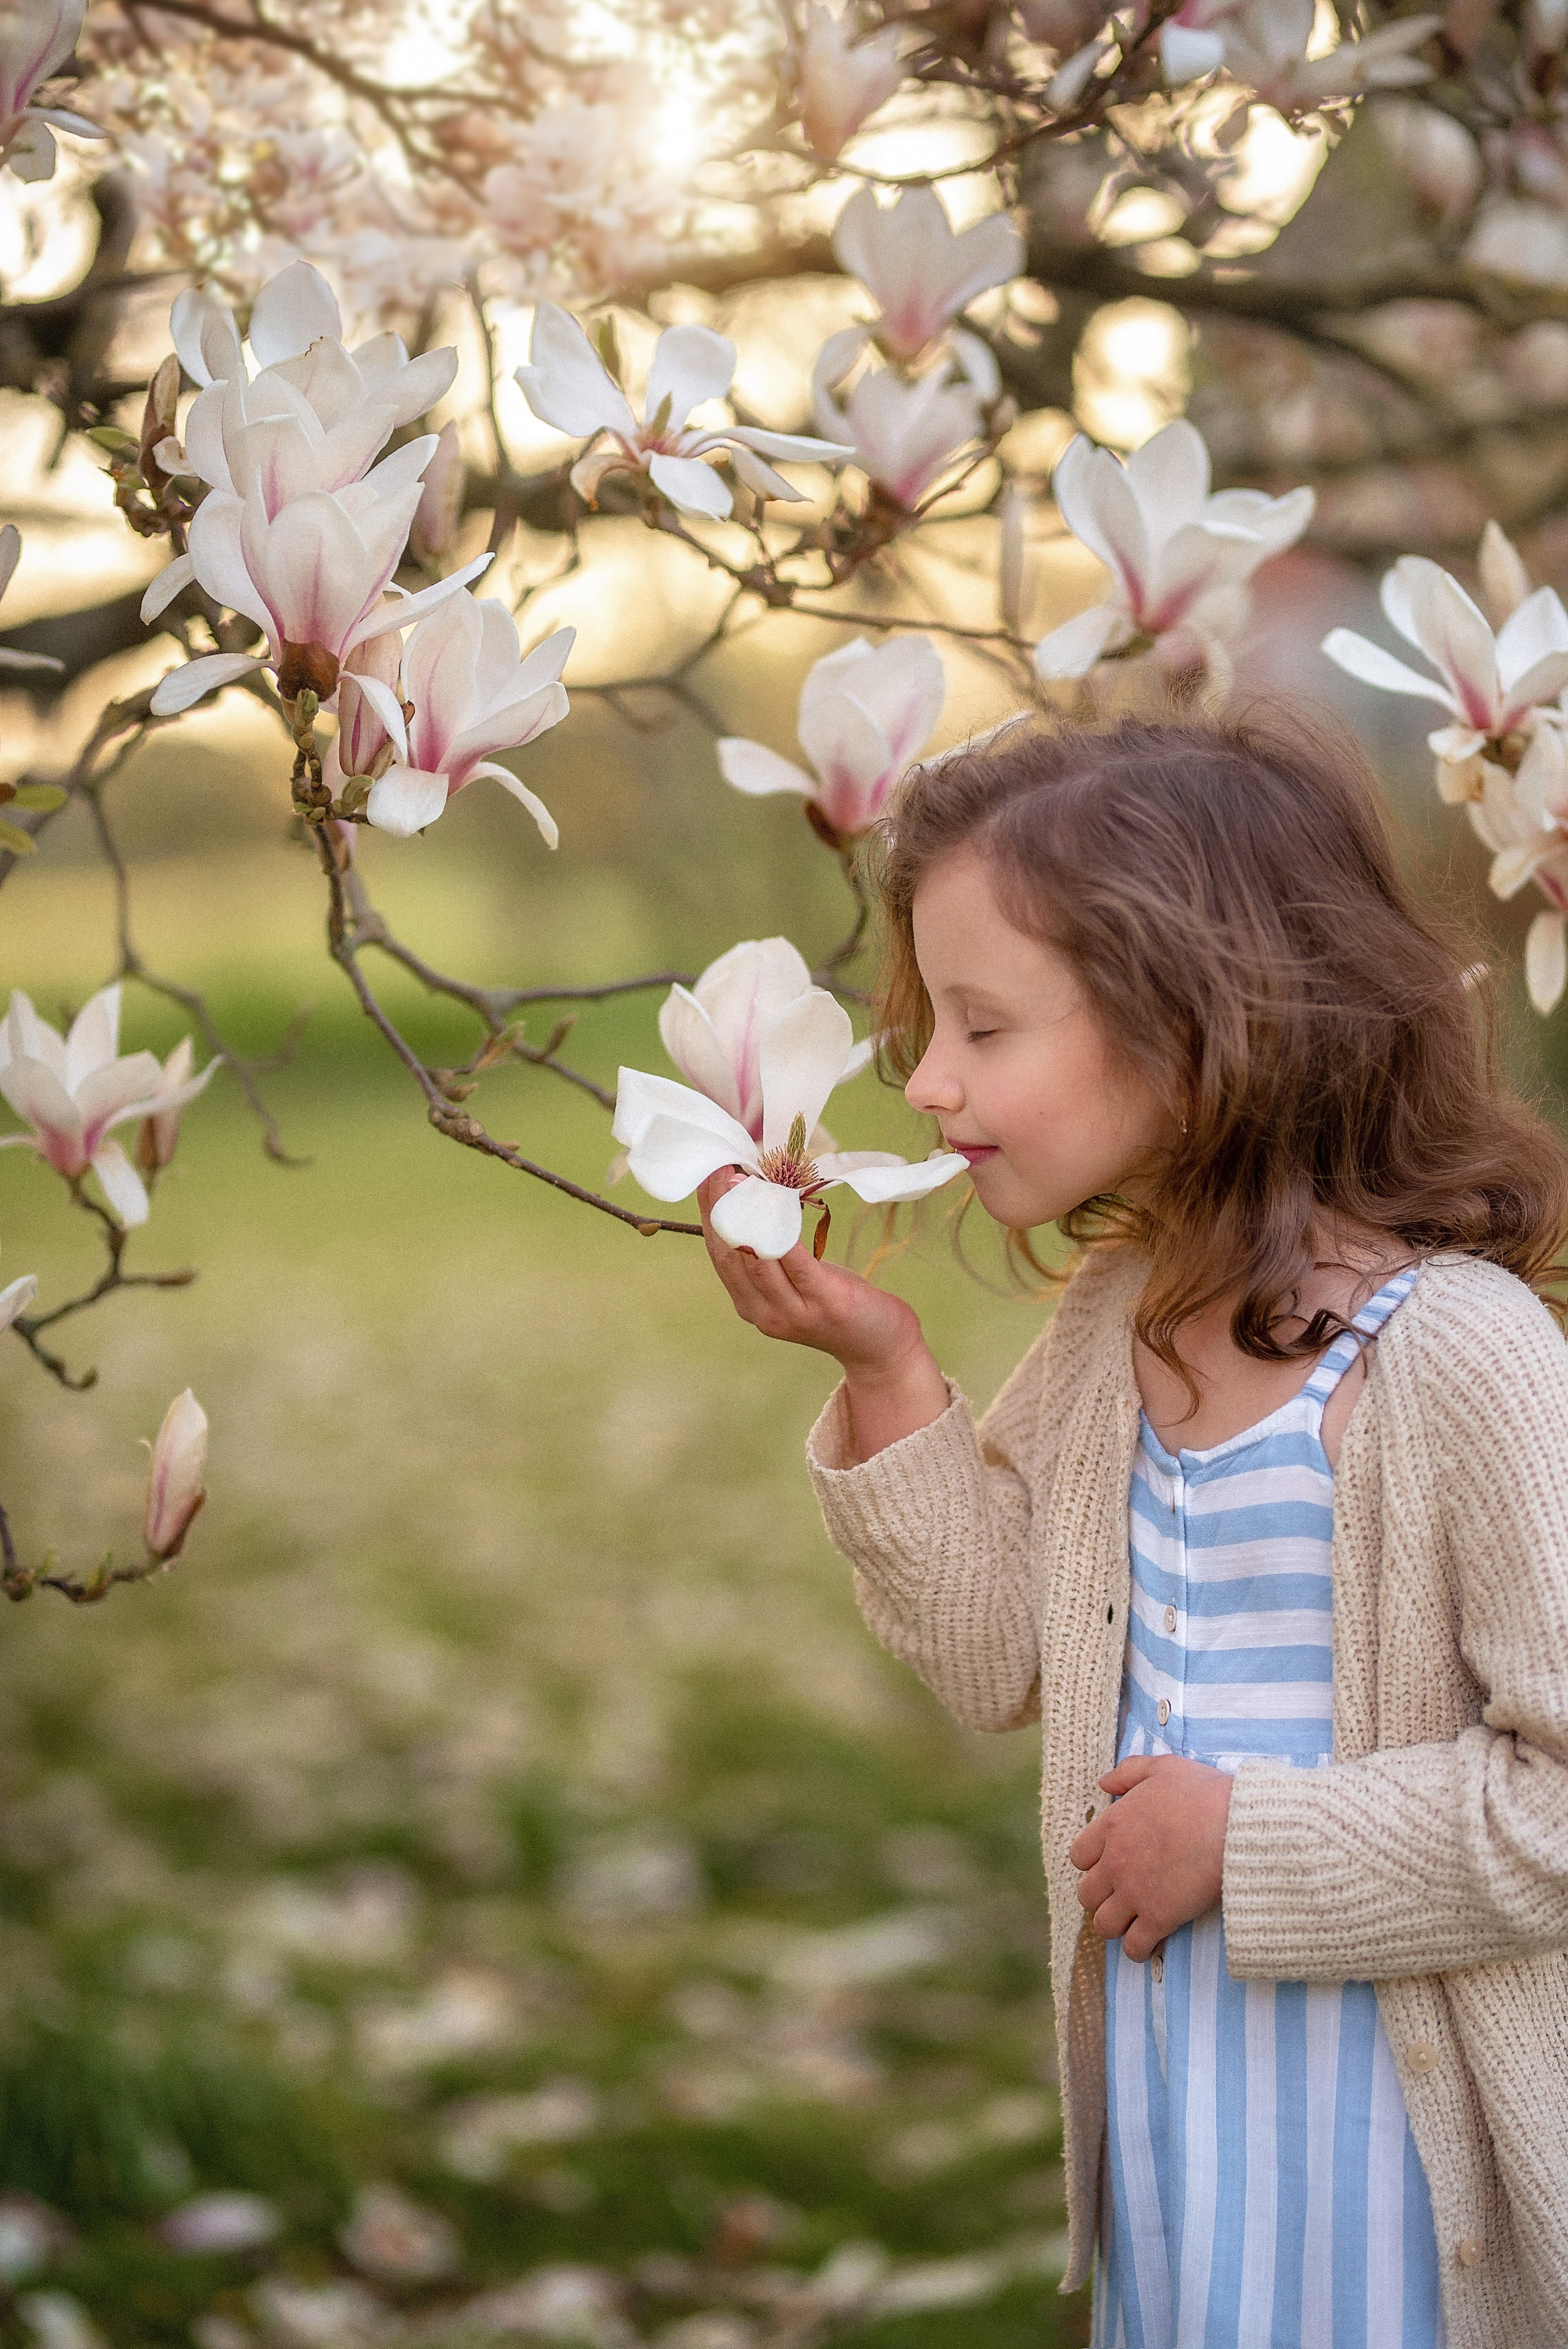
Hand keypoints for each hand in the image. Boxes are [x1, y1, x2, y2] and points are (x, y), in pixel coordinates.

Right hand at [697, 1170, 949, 1460]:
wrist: (878, 1345)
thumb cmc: (835, 1302)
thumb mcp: (794, 1281)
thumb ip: (770, 1253)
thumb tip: (754, 1196)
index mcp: (749, 1305)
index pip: (719, 1254)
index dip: (710, 1213)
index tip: (707, 1175)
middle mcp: (762, 1312)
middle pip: (730, 1254)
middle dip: (721, 1207)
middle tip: (719, 1167)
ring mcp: (791, 1312)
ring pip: (755, 1257)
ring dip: (747, 1213)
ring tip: (743, 1178)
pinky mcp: (824, 1303)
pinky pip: (795, 1262)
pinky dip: (781, 1231)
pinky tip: (778, 1202)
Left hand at [1068, 1754, 1232, 1963]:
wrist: (1234, 1825)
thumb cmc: (1203, 1794)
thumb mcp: (1162, 1767)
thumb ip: (1128, 1772)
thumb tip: (1103, 1783)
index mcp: (1113, 1826)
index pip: (1078, 1856)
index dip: (1092, 1863)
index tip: (1110, 1864)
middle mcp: (1116, 1862)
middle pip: (1086, 1894)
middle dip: (1101, 1897)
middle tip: (1122, 1895)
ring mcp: (1135, 1893)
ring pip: (1103, 1924)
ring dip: (1115, 1925)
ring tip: (1132, 1922)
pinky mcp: (1159, 1918)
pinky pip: (1134, 1947)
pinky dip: (1138, 1949)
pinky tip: (1150, 1943)